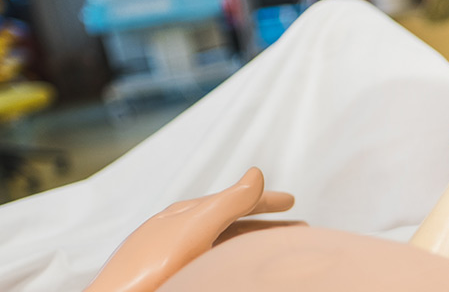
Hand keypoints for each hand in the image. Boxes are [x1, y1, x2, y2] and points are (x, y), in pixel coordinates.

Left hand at [87, 168, 298, 291]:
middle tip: (296, 227)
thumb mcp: (196, 227)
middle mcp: (182, 232)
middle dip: (265, 224)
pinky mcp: (175, 276)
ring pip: (224, 243)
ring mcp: (177, 256)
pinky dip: (235, 259)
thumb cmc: (152, 268)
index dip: (266, 200)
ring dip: (253, 243)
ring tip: (276, 252)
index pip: (236, 199)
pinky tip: (237, 269)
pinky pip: (214, 261)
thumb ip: (229, 201)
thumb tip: (257, 172)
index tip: (292, 202)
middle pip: (233, 222)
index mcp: (187, 215)